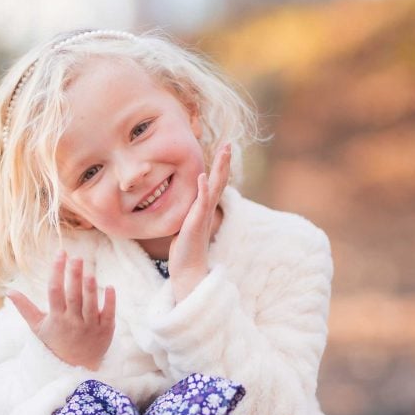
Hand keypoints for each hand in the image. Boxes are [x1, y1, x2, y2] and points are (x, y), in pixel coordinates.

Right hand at [8, 252, 114, 369]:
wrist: (76, 367)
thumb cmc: (55, 342)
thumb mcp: (38, 327)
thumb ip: (25, 308)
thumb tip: (9, 291)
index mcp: (56, 318)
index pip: (55, 291)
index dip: (57, 272)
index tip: (61, 254)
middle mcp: (73, 322)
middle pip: (73, 296)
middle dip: (74, 276)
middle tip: (77, 257)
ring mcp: (90, 326)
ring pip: (90, 305)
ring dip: (90, 289)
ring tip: (89, 272)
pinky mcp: (105, 331)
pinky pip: (108, 314)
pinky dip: (110, 302)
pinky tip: (110, 287)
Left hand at [168, 143, 230, 301]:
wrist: (187, 270)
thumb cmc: (185, 249)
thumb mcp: (185, 225)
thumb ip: (188, 212)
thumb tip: (185, 205)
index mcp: (204, 208)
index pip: (214, 183)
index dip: (220, 166)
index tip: (224, 149)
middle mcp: (207, 209)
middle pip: (219, 181)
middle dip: (224, 162)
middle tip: (229, 144)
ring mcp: (203, 215)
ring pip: (214, 188)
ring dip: (219, 169)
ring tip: (224, 152)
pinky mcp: (196, 223)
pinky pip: (201, 203)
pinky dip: (202, 189)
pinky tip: (202, 176)